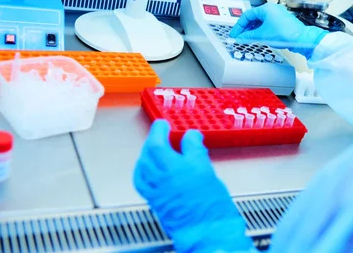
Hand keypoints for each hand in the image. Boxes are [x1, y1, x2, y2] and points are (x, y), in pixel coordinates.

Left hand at [134, 120, 252, 252]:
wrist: (208, 229)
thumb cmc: (210, 204)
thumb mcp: (206, 169)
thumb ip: (195, 150)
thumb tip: (191, 137)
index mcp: (174, 167)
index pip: (159, 142)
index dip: (160, 130)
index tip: (163, 124)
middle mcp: (161, 178)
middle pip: (148, 153)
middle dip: (152, 139)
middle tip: (159, 132)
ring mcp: (156, 190)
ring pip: (142, 166)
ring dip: (145, 154)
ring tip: (152, 148)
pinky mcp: (155, 201)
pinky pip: (141, 182)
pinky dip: (141, 171)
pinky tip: (146, 170)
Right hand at [229, 3, 327, 57]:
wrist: (301, 39)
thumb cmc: (285, 34)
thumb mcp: (262, 35)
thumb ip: (248, 36)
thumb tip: (241, 37)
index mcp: (266, 8)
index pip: (247, 15)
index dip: (239, 26)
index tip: (235, 34)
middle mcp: (272, 9)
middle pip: (254, 17)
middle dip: (246, 28)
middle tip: (240, 36)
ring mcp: (278, 15)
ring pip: (261, 21)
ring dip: (253, 29)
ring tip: (248, 38)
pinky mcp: (282, 21)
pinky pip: (267, 24)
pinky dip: (261, 30)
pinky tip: (258, 36)